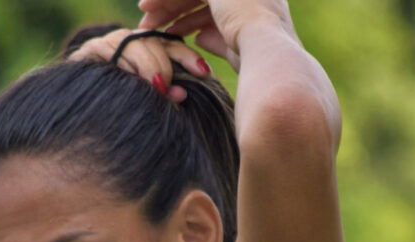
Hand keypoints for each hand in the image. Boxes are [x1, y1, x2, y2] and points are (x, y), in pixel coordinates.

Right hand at [68, 28, 210, 101]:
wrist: (76, 111)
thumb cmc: (118, 108)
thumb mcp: (148, 99)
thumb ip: (165, 94)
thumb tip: (182, 95)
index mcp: (148, 50)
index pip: (173, 46)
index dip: (189, 58)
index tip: (204, 73)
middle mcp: (131, 41)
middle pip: (156, 42)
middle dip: (166, 65)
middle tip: (168, 88)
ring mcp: (111, 42)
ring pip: (136, 44)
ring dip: (148, 66)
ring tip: (156, 86)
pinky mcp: (92, 49)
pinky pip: (112, 51)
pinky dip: (124, 64)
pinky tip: (131, 79)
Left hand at [137, 0, 297, 71]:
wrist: (268, 54)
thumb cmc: (257, 63)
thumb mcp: (233, 48)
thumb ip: (217, 38)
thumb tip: (199, 37)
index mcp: (259, 0)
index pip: (214, 3)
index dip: (189, 14)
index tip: (170, 29)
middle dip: (173, 8)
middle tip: (150, 24)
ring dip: (165, 4)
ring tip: (146, 23)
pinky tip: (148, 10)